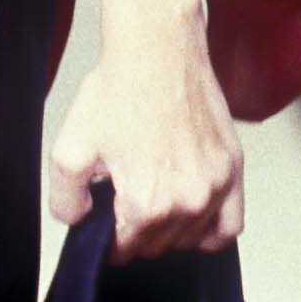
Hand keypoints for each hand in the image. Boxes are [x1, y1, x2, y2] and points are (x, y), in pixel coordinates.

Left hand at [48, 0, 242, 261]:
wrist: (157, 50)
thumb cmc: (118, 92)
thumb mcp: (69, 148)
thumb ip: (66, 200)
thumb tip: (80, 223)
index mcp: (148, 203)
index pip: (125, 250)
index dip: (107, 239)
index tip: (104, 220)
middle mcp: (189, 201)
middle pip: (158, 247)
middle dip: (136, 232)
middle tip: (124, 200)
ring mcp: (217, 186)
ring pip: (192, 239)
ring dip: (170, 231)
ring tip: (153, 198)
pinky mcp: (233, 169)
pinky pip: (231, 225)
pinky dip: (210, 229)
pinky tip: (190, 214)